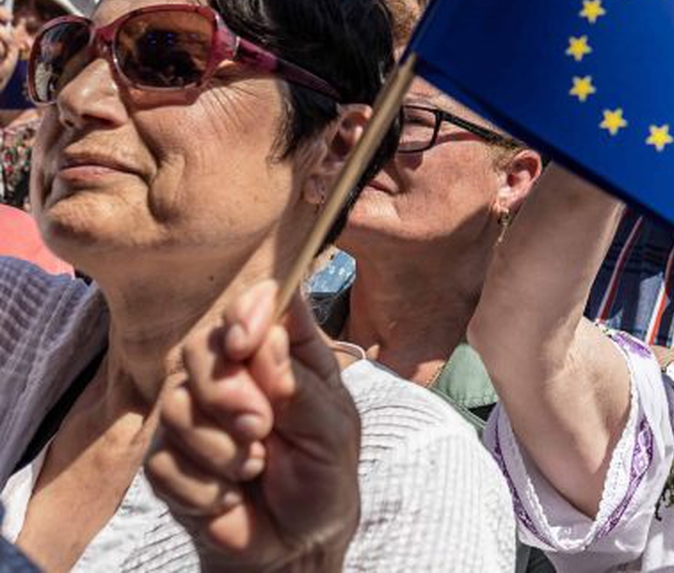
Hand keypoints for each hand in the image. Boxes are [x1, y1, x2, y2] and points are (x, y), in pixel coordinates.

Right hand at [147, 280, 359, 571]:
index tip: (245, 342)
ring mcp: (196, 416)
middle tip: (260, 427)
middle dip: (227, 390)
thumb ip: (299, 385)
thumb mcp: (330, 432)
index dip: (244, 314)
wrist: (295, 544)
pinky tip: (231, 495)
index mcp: (282, 355)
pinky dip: (205, 484)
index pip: (255, 306)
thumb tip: (273, 332)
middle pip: (201, 349)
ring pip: (176, 403)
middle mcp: (234, 375)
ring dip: (219, 444)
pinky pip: (164, 458)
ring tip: (255, 467)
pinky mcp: (168, 459)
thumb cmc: (324, 476)